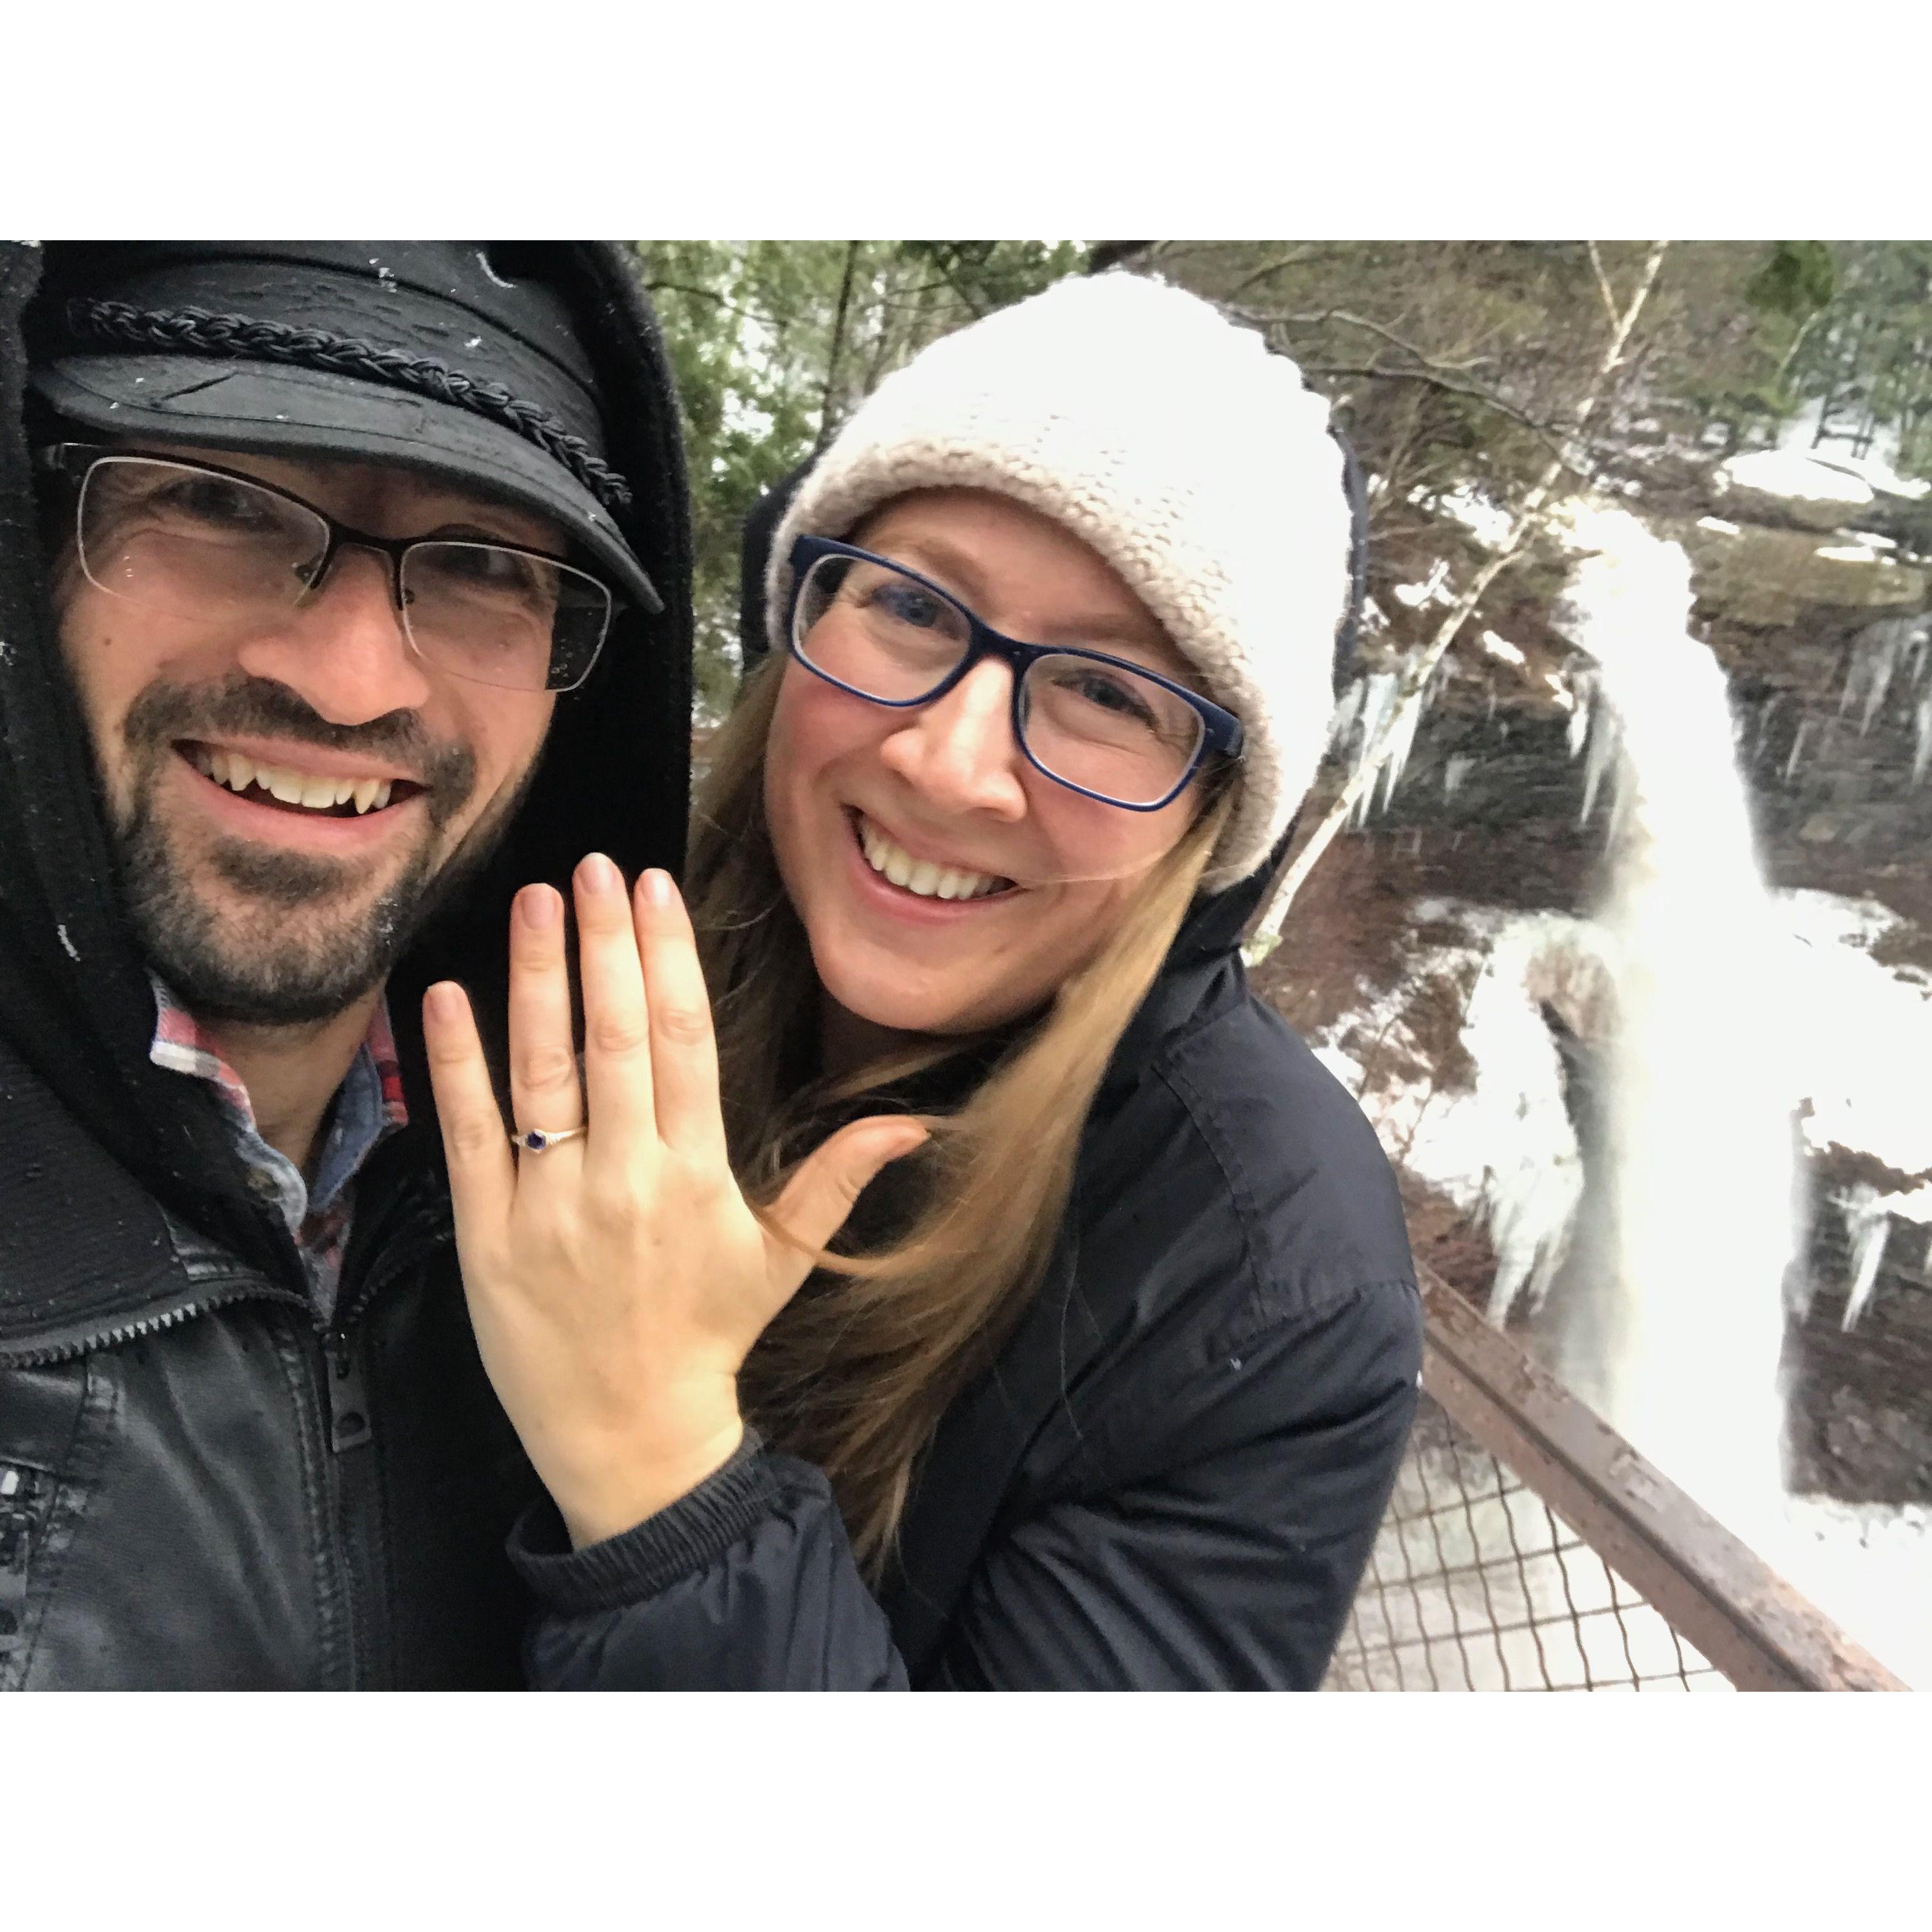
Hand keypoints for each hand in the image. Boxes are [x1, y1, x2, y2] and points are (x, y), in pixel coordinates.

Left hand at [423, 855, 924, 1549]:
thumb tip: (913, 1125)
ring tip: (536, 900)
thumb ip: (840, 1179)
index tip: (656, 889)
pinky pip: (469, 1134)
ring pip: (542, 1071)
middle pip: (614, 1038)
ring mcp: (550, 1204)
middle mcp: (626, 1177)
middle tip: (596, 865)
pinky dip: (454, 1064)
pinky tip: (448, 993)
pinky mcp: (487, 1234)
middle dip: (605, 944)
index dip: (667, 958)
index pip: (682, 1041)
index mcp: (698, 1174)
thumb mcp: (785, 1258)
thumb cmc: (710, 1337)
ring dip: (538, 979)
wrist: (631, 1439)